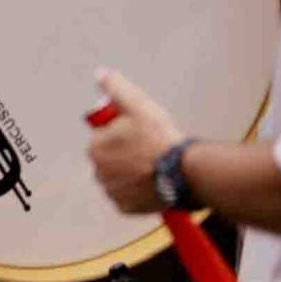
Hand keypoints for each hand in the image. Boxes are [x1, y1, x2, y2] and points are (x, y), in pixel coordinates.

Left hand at [86, 69, 183, 215]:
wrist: (184, 172)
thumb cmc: (160, 138)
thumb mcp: (137, 104)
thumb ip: (115, 87)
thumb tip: (100, 74)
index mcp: (96, 148)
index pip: (102, 136)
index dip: (120, 131)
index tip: (138, 132)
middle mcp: (99, 173)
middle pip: (109, 157)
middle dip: (124, 152)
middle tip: (148, 148)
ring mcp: (113, 192)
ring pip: (118, 176)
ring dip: (130, 171)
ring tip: (153, 164)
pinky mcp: (126, 207)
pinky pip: (128, 195)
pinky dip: (138, 189)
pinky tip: (152, 180)